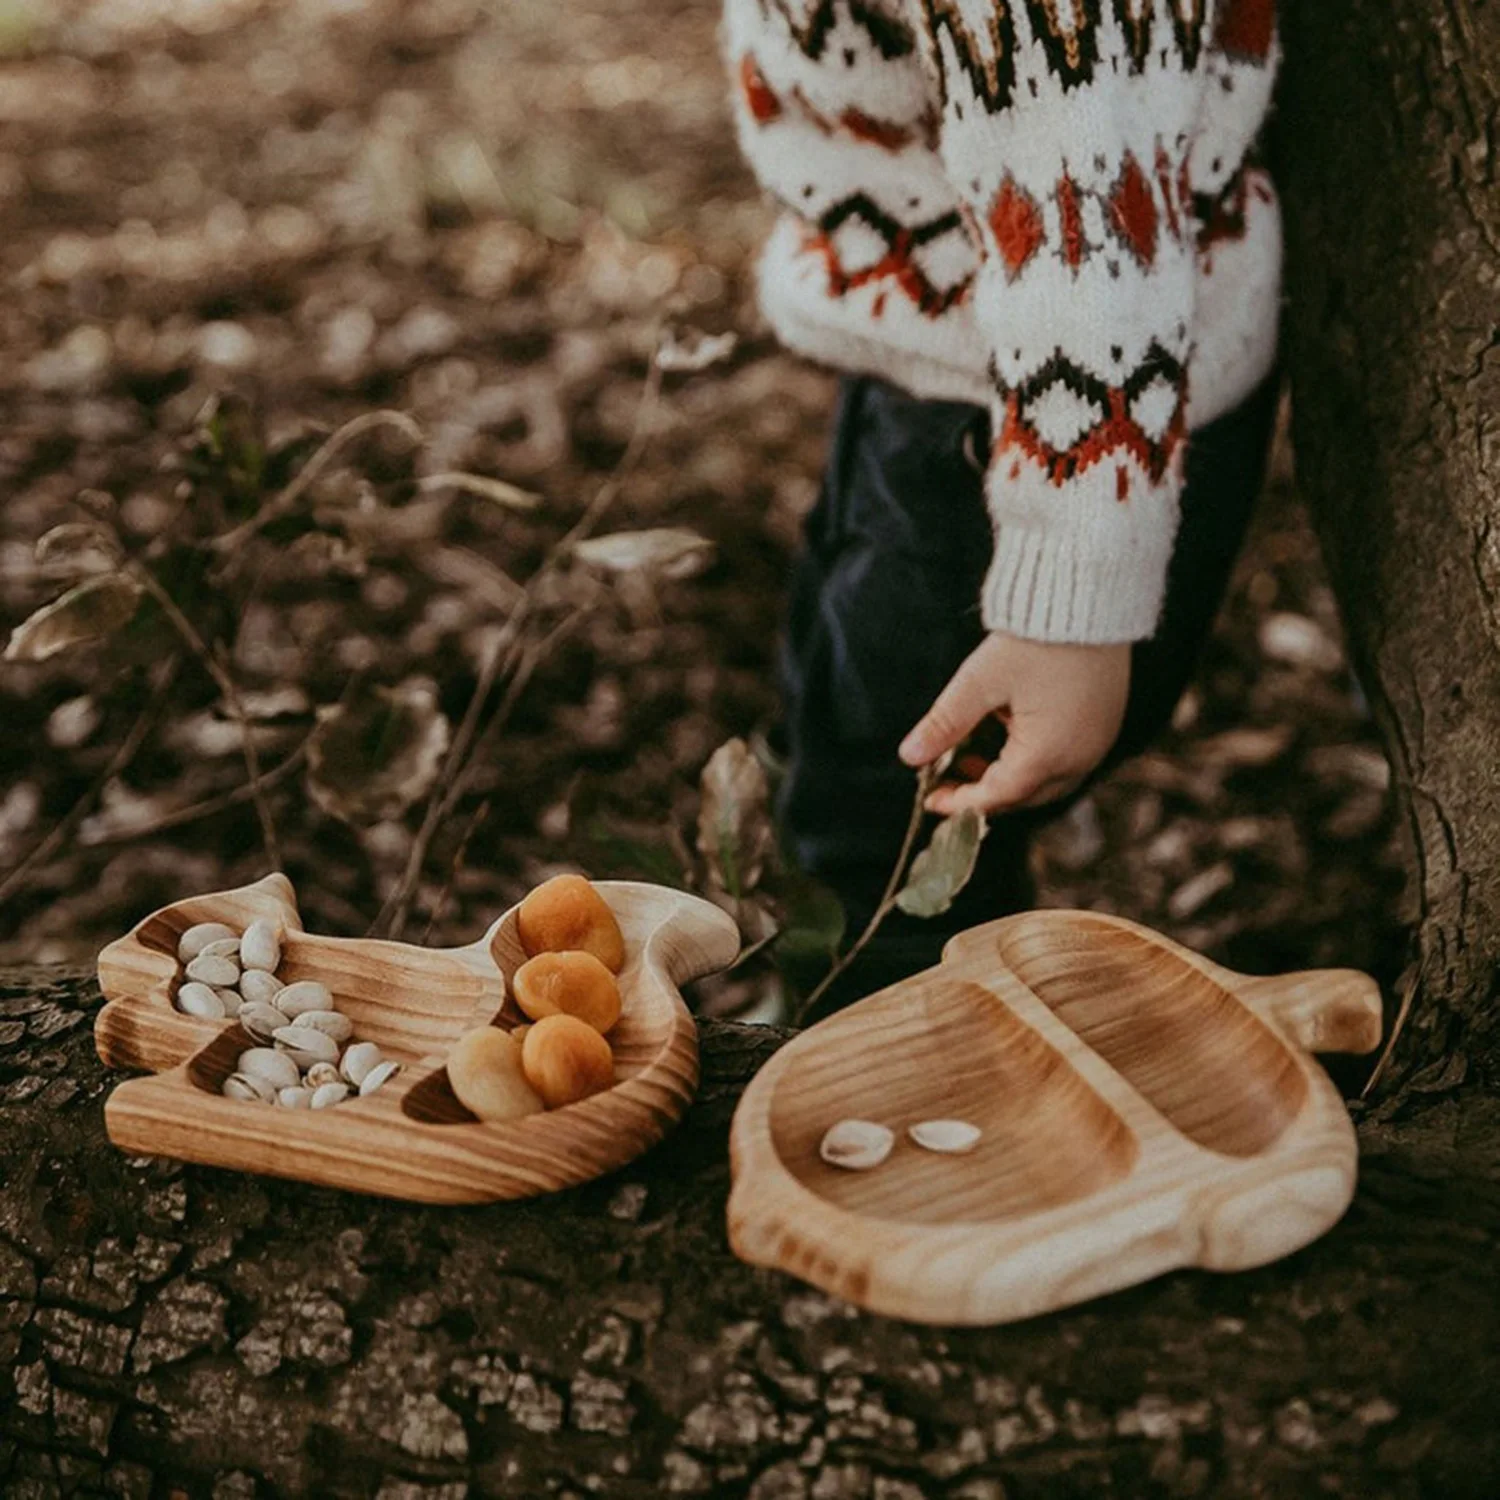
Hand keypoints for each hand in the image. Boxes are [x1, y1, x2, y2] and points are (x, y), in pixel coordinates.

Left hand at [898, 632, 1130, 815]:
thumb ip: (945, 723)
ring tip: (971, 758)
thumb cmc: (1036, 638)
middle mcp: (1080, 757)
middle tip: (948, 780)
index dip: (960, 802)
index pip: (997, 796)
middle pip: (1024, 797)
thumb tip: (910, 755)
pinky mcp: (1104, 725)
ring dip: (1009, 779)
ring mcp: (1097, 743)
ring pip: (1048, 783)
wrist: (1089, 598)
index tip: (931, 799)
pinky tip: (1009, 736)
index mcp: (1048, 753)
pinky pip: (1068, 761)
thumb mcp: (980, 681)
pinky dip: (1034, 761)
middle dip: (984, 794)